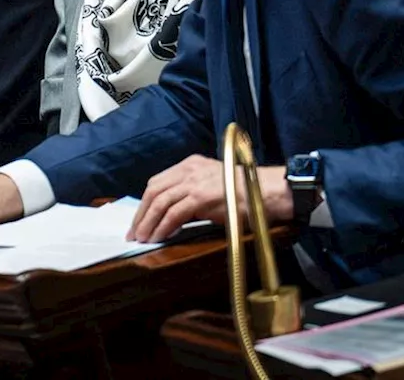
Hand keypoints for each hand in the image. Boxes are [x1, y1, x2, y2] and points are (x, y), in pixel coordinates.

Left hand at [127, 154, 291, 241]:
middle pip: (154, 191)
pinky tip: (159, 237)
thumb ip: (192, 194)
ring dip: (148, 223)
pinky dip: (163, 226)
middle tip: (134, 233)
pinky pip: (174, 213)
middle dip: (141, 214)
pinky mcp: (201, 196)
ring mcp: (194, 182)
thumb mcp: (212, 186)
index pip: (157, 182)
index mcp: (190, 164)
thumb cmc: (246, 193)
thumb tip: (172, 214)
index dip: (145, 203)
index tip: (138, 220)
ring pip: (160, 202)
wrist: (269, 192)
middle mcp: (188, 169)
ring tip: (143, 239)